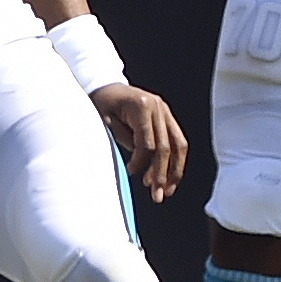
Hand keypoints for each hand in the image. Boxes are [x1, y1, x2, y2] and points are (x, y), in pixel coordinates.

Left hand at [93, 83, 186, 201]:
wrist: (106, 86)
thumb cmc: (101, 104)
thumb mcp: (104, 121)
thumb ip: (122, 140)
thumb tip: (139, 165)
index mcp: (141, 105)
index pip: (147, 143)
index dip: (140, 162)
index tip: (130, 172)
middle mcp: (158, 106)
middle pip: (166, 147)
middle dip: (161, 174)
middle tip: (157, 195)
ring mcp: (165, 110)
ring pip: (179, 145)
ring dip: (174, 171)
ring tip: (167, 190)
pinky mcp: (167, 116)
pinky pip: (177, 141)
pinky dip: (175, 160)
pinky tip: (168, 176)